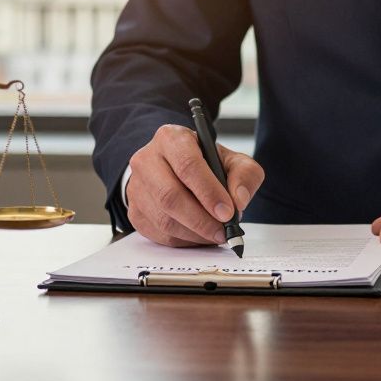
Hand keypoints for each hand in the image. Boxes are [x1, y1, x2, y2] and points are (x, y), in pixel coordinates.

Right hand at [125, 124, 264, 246]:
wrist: (176, 167)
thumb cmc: (205, 163)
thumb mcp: (232, 160)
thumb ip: (244, 175)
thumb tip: (239, 200)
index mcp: (172, 139)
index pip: (188, 166)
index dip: (209, 192)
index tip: (227, 212)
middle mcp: (148, 160)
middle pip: (170, 196)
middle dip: (201, 220)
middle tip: (223, 231)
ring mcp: (137, 186)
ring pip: (164, 219)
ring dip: (194, 233)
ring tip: (215, 233)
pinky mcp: (135, 211)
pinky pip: (158, 234)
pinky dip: (183, 241)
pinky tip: (199, 235)